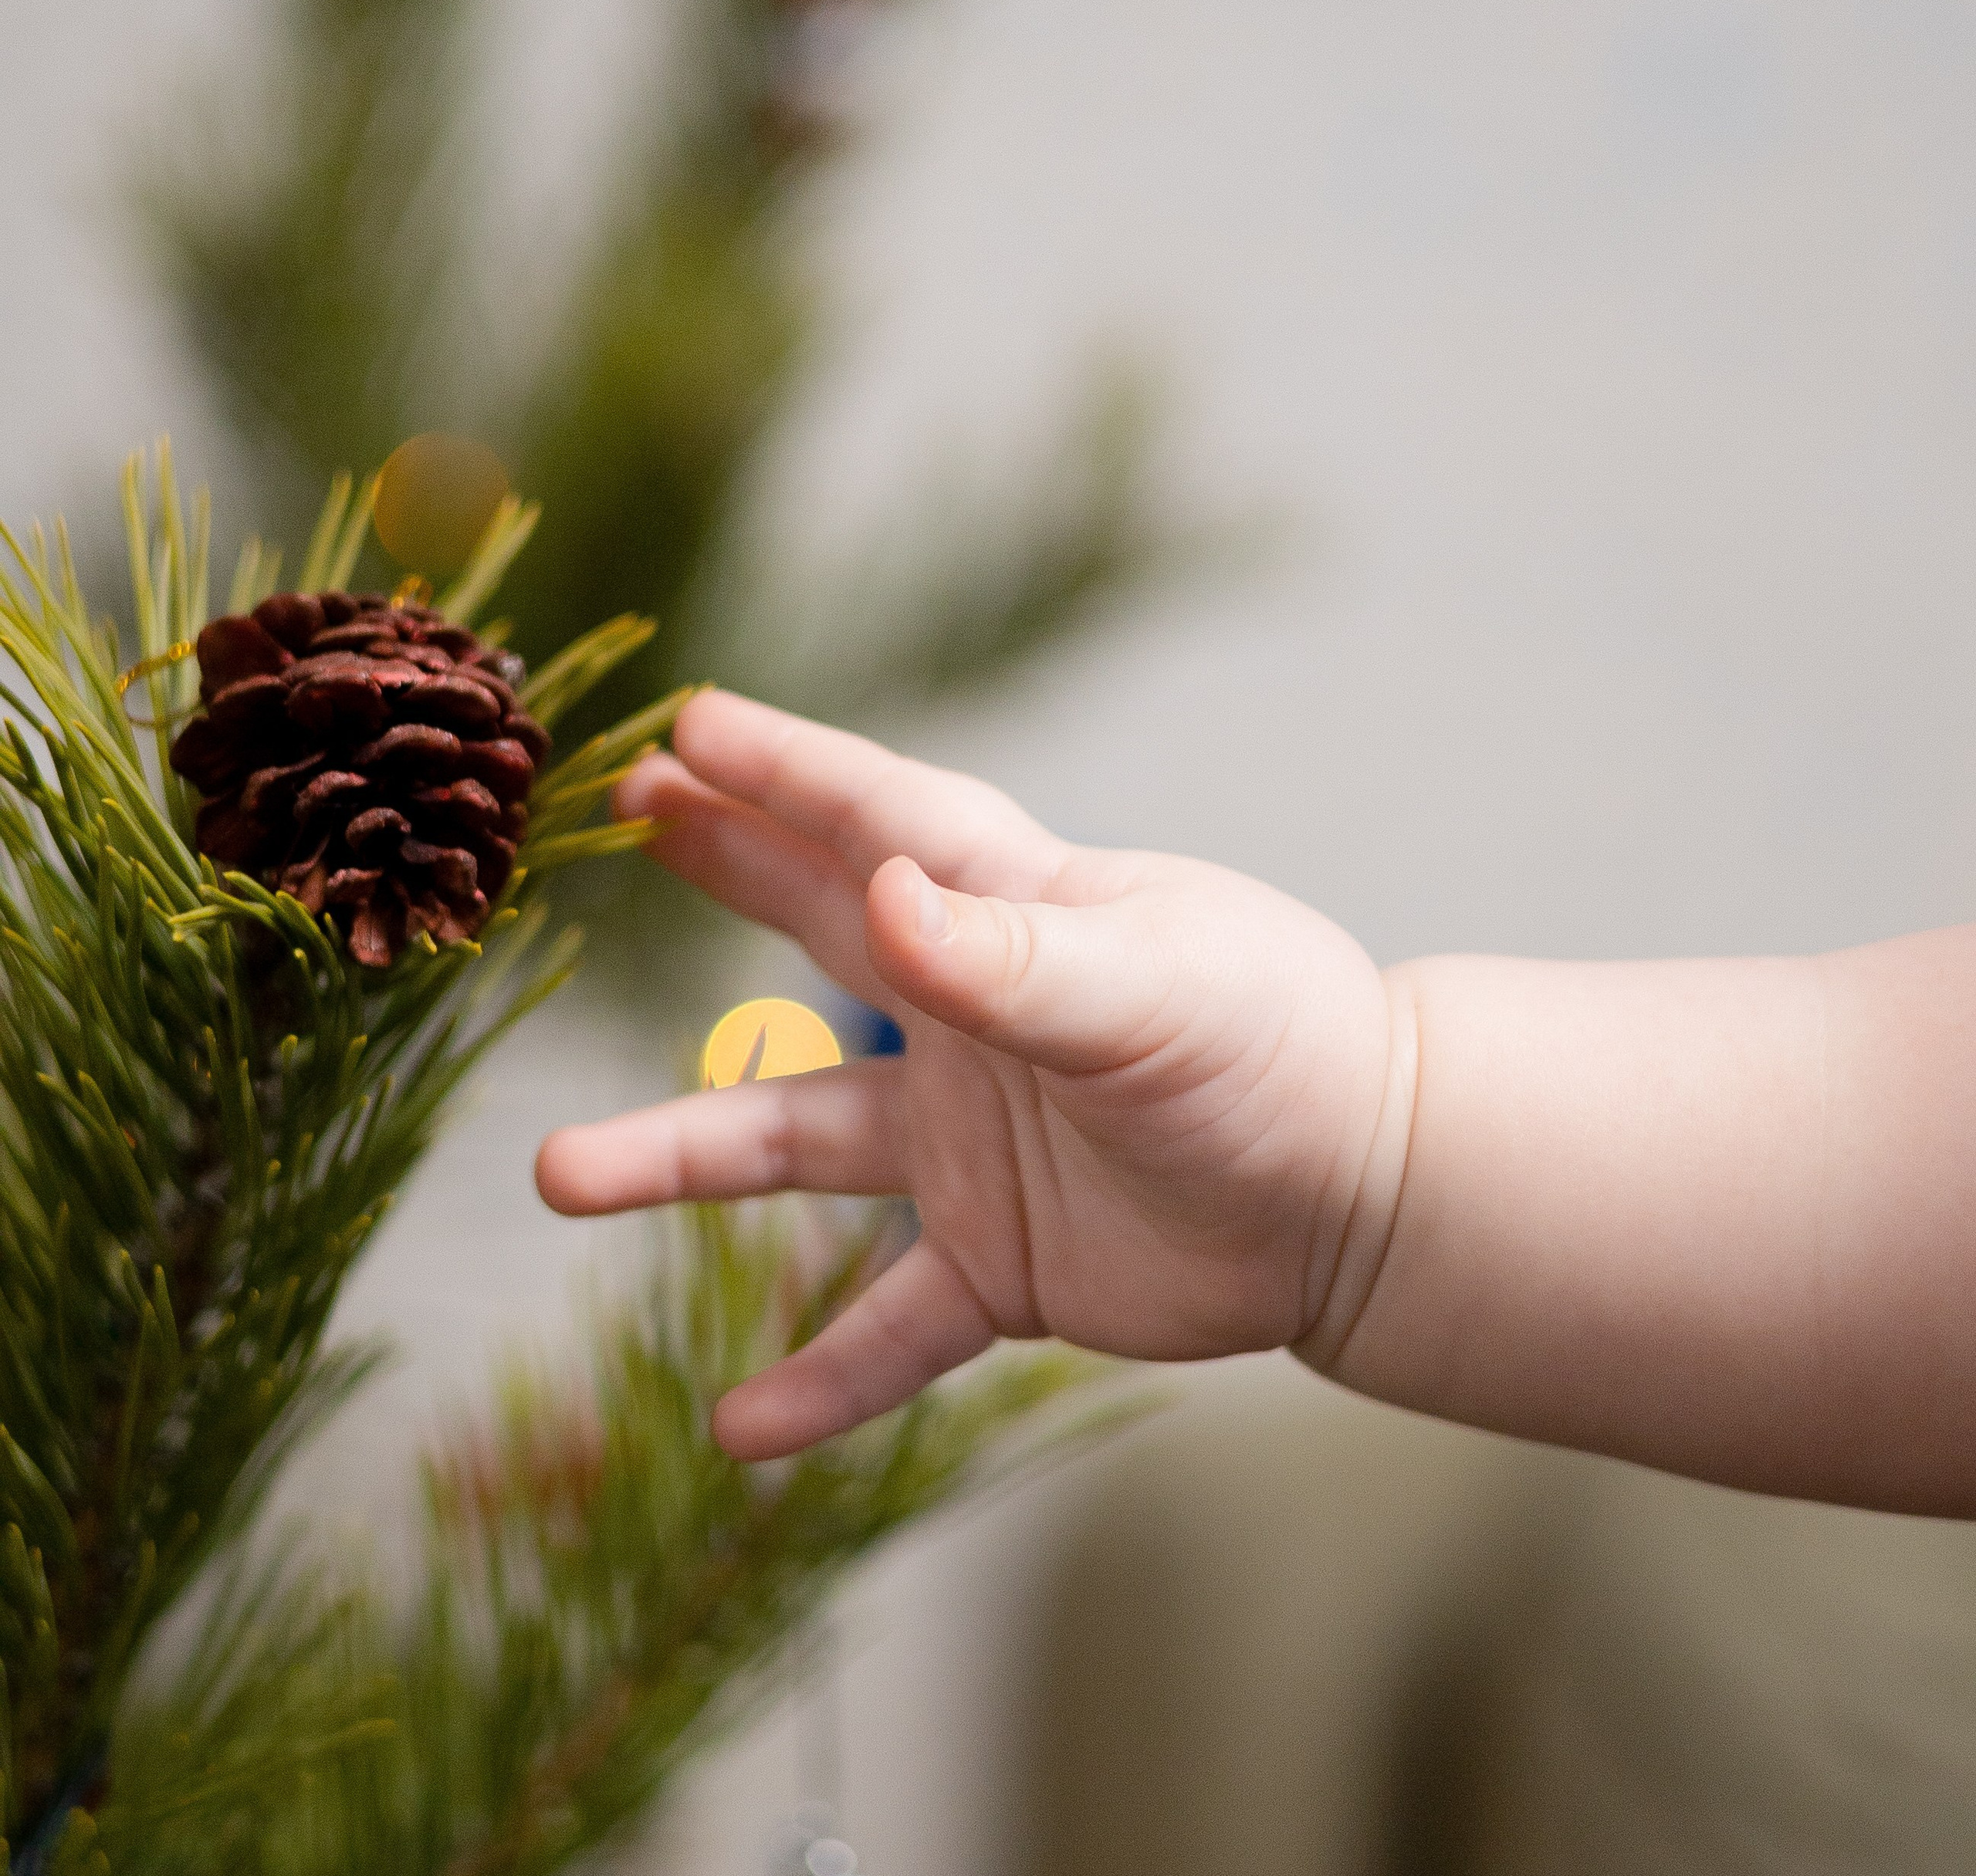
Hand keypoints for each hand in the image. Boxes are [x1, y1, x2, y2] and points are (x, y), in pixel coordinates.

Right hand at [534, 691, 1405, 1458]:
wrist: (1364, 1194)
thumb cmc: (1276, 1049)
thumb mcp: (1150, 987)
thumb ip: (1013, 956)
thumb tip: (884, 896)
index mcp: (1013, 914)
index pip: (877, 820)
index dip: (780, 771)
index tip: (682, 730)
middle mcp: (972, 1016)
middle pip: (817, 932)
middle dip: (729, 867)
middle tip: (631, 814)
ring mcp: (971, 1142)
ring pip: (795, 1143)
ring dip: (680, 1158)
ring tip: (558, 1175)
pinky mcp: (998, 1259)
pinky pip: (887, 1321)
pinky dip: (822, 1374)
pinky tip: (741, 1428)